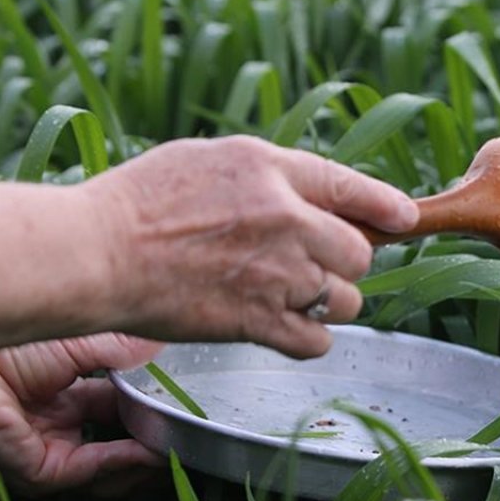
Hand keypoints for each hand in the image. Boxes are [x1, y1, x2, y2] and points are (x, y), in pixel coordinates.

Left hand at [0, 333, 163, 494]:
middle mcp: (60, 417)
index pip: (120, 397)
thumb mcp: (81, 341)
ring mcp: (54, 444)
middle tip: (181, 418)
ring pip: (112, 459)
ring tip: (171, 438)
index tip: (179, 393)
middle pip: (119, 429)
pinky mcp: (45, 468)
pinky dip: (125, 460)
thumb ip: (124, 351)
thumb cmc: (7, 349)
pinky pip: (93, 468)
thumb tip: (164, 349)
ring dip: (145, 450)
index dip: (149, 397)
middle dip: (152, 426)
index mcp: (65, 385)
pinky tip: (148, 448)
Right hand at [84, 136, 417, 357]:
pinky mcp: (259, 321)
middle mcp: (286, 219)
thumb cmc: (139, 202)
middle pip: (359, 252)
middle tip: (313, 264)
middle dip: (344, 261)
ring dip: (327, 301)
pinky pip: (317, 341)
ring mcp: (276, 273)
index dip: (387, 207)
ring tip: (289, 295)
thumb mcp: (210, 160)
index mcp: (271, 170)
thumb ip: (270, 174)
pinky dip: (309, 338)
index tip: (405, 219)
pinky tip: (284, 327)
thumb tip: (317, 194)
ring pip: (344, 299)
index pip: (352, 187)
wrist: (95, 253)